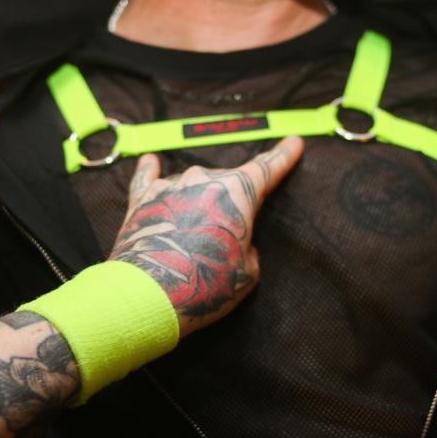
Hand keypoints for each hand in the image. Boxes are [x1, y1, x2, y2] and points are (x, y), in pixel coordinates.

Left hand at [110, 136, 303, 337]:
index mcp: (237, 193)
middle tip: (222, 236)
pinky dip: (152, 172)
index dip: (283, 156)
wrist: (149, 295)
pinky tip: (151, 162)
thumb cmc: (207, 285)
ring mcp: (171, 185)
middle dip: (230, 203)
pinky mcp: (142, 198)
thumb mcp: (248, 272)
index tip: (294, 142)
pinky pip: (149, 178)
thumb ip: (247, 246)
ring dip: (197, 203)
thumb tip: (234, 240)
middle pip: (226, 182)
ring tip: (189, 238)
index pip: (267, 169)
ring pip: (193, 185)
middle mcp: (203, 179)